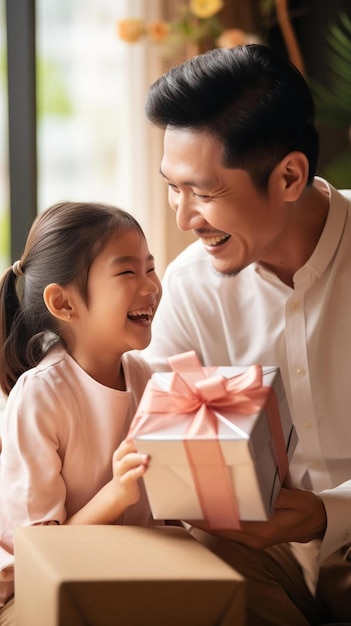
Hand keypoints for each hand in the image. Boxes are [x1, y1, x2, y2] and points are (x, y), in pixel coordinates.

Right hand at [111, 438, 149, 509]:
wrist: (120, 494)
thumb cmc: (129, 472)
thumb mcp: (132, 459)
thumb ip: (139, 450)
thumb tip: (155, 436)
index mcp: (121, 451)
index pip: (128, 439)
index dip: (137, 433)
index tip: (147, 428)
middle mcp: (118, 459)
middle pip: (126, 447)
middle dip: (138, 443)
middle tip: (149, 441)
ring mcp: (119, 470)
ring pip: (127, 460)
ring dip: (138, 458)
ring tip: (148, 457)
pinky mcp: (123, 482)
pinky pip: (129, 476)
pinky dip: (137, 471)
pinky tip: (144, 468)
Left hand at [189, 488, 326, 548]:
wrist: (317, 522)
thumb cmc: (306, 509)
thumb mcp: (294, 499)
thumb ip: (273, 496)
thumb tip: (253, 488)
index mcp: (262, 530)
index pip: (227, 525)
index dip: (206, 519)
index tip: (188, 510)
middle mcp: (253, 538)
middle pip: (220, 529)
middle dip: (200, 519)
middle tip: (181, 504)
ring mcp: (253, 539)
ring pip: (222, 530)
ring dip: (206, 520)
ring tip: (188, 506)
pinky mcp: (253, 535)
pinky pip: (230, 529)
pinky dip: (216, 520)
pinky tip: (207, 511)